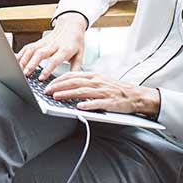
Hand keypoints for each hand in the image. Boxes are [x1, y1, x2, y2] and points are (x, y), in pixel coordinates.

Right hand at [16, 13, 86, 80]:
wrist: (71, 25)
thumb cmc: (76, 41)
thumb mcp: (80, 55)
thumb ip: (76, 68)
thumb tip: (72, 81)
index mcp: (65, 49)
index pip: (54, 60)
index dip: (47, 69)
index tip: (41, 78)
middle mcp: (53, 45)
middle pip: (40, 54)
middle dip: (31, 64)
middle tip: (25, 74)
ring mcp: (44, 42)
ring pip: (31, 49)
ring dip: (24, 59)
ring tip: (19, 70)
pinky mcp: (39, 41)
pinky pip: (28, 47)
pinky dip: (20, 54)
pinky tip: (16, 61)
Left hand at [42, 71, 159, 117]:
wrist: (135, 95)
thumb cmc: (116, 89)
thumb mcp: (100, 81)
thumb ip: (86, 82)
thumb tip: (69, 85)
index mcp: (94, 76)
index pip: (73, 75)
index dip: (60, 79)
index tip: (49, 83)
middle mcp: (97, 82)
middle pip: (75, 82)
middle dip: (59, 86)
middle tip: (47, 90)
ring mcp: (103, 92)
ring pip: (83, 91)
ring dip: (68, 94)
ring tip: (57, 97)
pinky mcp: (110, 102)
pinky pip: (97, 104)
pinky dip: (87, 105)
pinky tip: (79, 107)